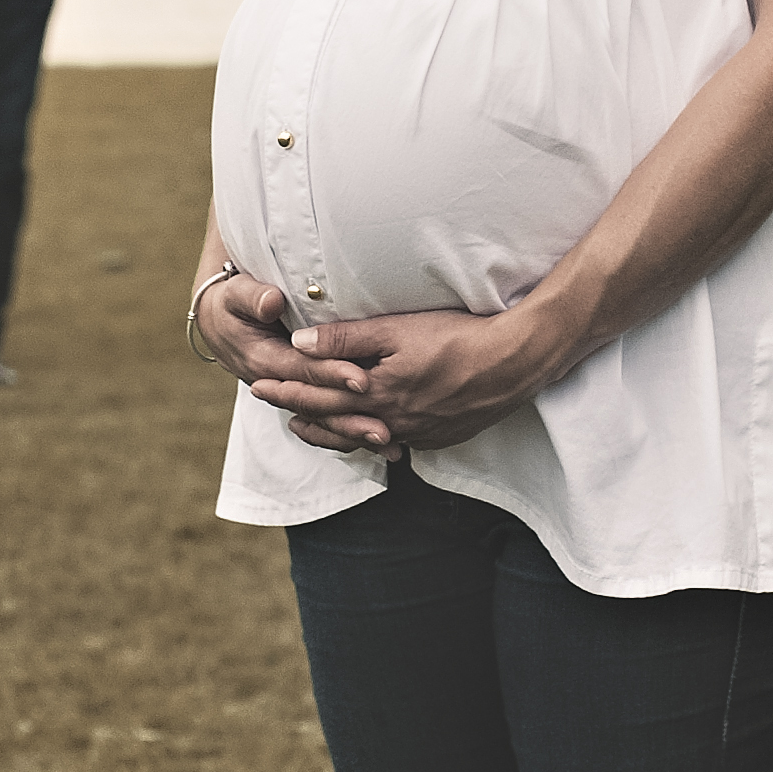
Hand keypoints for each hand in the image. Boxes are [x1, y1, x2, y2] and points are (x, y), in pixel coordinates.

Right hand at [194, 270, 373, 456]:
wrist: (220, 324)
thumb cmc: (231, 305)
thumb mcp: (236, 295)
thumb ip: (253, 298)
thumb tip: (272, 302)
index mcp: (263, 360)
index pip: (302, 371)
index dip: (332, 375)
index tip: (361, 379)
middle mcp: (279, 385)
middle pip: (317, 404)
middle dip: (351, 416)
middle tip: (383, 428)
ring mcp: (289, 394)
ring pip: (323, 419)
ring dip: (354, 432)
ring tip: (388, 442)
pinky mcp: (301, 396)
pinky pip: (327, 419)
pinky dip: (352, 432)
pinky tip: (381, 443)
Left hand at [250, 304, 559, 459]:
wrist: (515, 363)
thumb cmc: (458, 337)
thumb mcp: (397, 329)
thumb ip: (346, 339)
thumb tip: (299, 345)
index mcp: (377, 394)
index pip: (319, 395)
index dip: (287, 389)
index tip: (258, 384)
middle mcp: (392, 421)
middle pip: (335, 418)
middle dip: (299, 409)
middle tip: (269, 404)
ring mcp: (418, 434)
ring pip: (362, 436)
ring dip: (331, 430)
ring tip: (306, 426)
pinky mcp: (439, 438)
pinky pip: (395, 442)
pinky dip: (371, 438)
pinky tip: (367, 434)